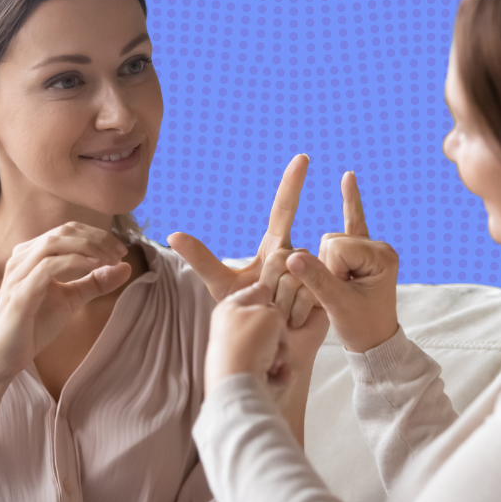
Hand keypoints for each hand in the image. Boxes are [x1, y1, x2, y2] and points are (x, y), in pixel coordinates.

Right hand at [0, 222, 130, 384]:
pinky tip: (96, 267)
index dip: (98, 235)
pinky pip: (48, 266)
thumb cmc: (34, 325)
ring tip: (111, 258)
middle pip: (64, 231)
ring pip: (55, 242)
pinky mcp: (20, 293)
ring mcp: (18, 273)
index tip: (120, 250)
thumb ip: (96, 282)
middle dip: (97, 238)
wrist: (4, 357)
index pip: (68, 230)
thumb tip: (126, 266)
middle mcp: (21, 258)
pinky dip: (75, 262)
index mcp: (31, 254)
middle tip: (120, 253)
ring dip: (89, 247)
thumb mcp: (72, 299)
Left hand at [167, 154, 319, 327]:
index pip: (284, 209)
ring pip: (298, 274)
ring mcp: (315, 272)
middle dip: (271, 283)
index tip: (302, 157)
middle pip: (286, 254)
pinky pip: (311, 291)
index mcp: (275, 246)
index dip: (292, 183)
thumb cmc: (246, 313)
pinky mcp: (327, 292)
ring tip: (277, 315)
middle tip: (264, 302)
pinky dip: (297, 309)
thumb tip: (173, 234)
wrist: (267, 344)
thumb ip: (200, 259)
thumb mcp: (221, 285)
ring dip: (281, 300)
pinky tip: (292, 321)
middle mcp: (298, 254)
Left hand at [204, 283, 288, 396]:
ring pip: (271, 345)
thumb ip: (277, 309)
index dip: (274, 299)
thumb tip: (276, 322)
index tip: (281, 309)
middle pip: (267, 322)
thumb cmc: (250, 344)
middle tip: (278, 339)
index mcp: (230, 306)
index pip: (258, 292)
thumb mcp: (270, 314)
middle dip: (280, 334)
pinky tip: (280, 375)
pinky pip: (269, 365)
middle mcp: (231, 327)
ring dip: (281, 354)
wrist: (237, 384)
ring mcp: (237, 350)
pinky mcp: (243, 372)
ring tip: (275, 362)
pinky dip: (278, 372)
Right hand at [284, 171, 399, 353]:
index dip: (328, 270)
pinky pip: (352, 221)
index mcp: (380, 256)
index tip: (342, 293)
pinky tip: (348, 177)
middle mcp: (378, 247)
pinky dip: (350, 200)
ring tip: (341, 289)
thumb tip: (291, 259)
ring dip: (325, 266)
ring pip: (328, 241)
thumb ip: (315, 280)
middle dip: (326, 268)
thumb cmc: (360, 327)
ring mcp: (371, 248)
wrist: (374, 342)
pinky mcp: (362, 251)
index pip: (335, 246)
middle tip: (342, 292)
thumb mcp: (337, 306)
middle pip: (330, 241)